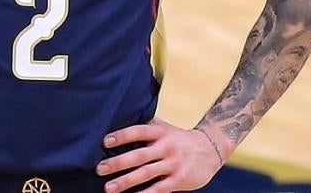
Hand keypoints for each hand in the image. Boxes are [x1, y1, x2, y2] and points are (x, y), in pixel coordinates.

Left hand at [96, 118, 223, 191]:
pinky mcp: (179, 179)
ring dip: (126, 181)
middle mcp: (166, 146)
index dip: (122, 136)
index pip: (138, 131)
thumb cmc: (178, 138)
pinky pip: (159, 188)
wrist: (211, 148)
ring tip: (108, 188)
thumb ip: (145, 127)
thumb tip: (117, 123)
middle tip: (99, 169)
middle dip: (118, 163)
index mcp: (160, 131)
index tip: (105, 142)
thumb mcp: (164, 127)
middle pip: (139, 155)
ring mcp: (173, 163)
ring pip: (146, 173)